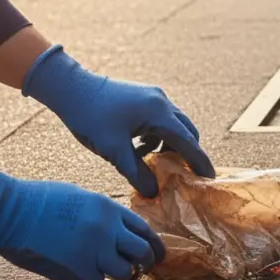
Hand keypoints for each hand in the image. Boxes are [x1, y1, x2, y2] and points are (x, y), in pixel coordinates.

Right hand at [0, 159, 164, 279]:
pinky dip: (87, 279)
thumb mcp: (80, 198)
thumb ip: (102, 217)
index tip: (156, 254)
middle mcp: (107, 228)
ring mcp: (93, 249)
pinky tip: (74, 270)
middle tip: (137, 268)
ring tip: (95, 265)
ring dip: (111, 272)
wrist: (8, 211)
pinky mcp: (76, 267)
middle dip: (143, 262)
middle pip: (141, 253)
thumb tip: (116, 237)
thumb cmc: (37, 201)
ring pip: (120, 272)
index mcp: (109, 208)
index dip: (153, 244)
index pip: (144, 229)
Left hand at [22, 45, 213, 197]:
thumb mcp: (112, 150)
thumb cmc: (90, 117)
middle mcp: (162, 102)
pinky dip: (158, 135)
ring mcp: (154, 97)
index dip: (199, 161)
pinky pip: (161, 119)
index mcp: (159, 113)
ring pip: (174, 125)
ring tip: (152, 161)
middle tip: (183, 174)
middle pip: (187, 131)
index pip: (188, 141)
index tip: (209, 178)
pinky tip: (139, 146)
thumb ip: (136, 172)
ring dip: (169, 145)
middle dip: (187, 153)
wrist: (70, 87)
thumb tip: (153, 193)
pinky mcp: (144, 96)